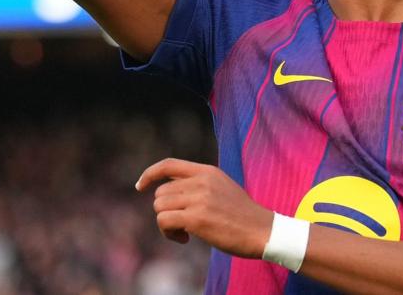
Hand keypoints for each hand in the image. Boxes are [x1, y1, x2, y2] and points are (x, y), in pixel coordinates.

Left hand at [136, 158, 273, 258]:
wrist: (262, 231)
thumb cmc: (242, 215)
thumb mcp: (221, 188)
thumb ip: (198, 184)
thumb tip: (168, 192)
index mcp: (207, 171)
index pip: (169, 164)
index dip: (150, 174)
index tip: (140, 186)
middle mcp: (201, 181)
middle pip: (161, 193)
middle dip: (166, 210)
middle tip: (181, 224)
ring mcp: (199, 199)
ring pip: (159, 207)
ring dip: (166, 224)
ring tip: (184, 232)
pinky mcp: (196, 218)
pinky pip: (164, 221)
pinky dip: (169, 233)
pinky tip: (185, 239)